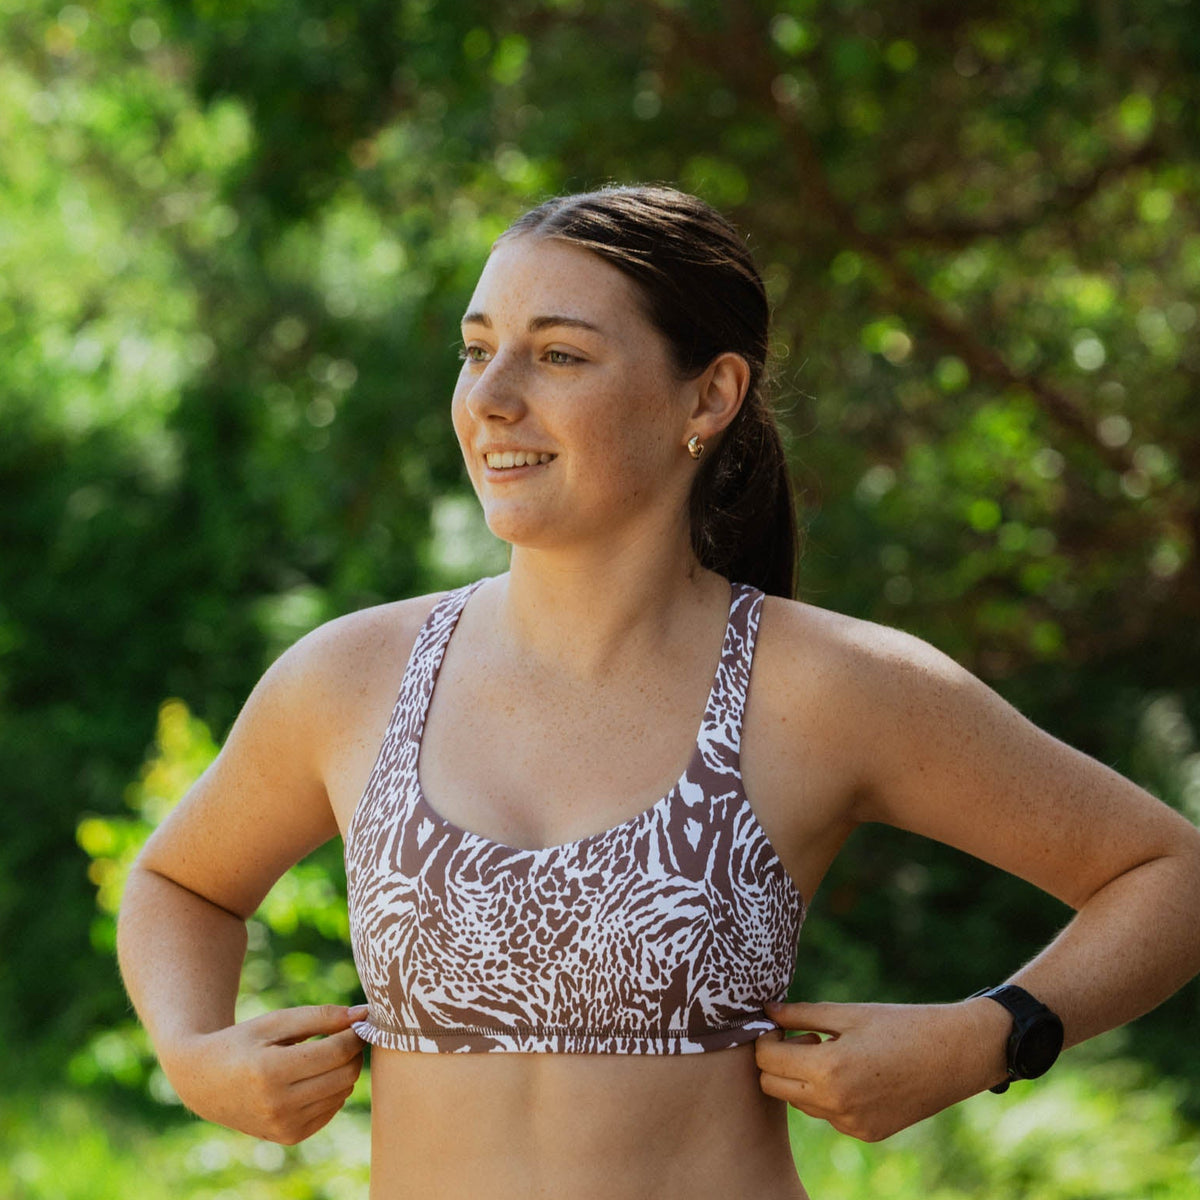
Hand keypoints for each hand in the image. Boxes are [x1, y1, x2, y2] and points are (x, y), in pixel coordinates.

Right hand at [165, 1004, 367, 1143]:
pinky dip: (333, 1090)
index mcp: (270, 1072)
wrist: (204, 1082)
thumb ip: (320, 1016)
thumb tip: (362, 1015)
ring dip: (344, 1070)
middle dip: (353, 1052)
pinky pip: (331, 1110)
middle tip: (346, 1035)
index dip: (354, 1034)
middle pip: (345, 1075)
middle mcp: (277, 1105)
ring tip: (326, 1054)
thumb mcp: (276, 1021)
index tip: (359, 1021)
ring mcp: (283, 1126)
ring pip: (342, 1093)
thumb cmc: (243, 1043)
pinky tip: (315, 1077)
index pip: (336, 1052)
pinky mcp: (289, 1137)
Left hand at [754, 999, 1007, 1142]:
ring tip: (834, 1050)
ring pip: (799, 1102)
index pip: (766, 1060)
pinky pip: (827, 1114)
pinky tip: (854, 1071)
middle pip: (773, 1087)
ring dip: (802, 1077)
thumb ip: (801, 1013)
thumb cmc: (901, 1025)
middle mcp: (836, 1105)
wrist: (955, 1055)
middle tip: (806, 1036)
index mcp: (829, 1070)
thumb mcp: (848, 1013)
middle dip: (777, 1060)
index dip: (766, 1038)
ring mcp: (851, 1125)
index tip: (780, 1023)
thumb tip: (765, 1011)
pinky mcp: (866, 1133)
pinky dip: (827, 1094)